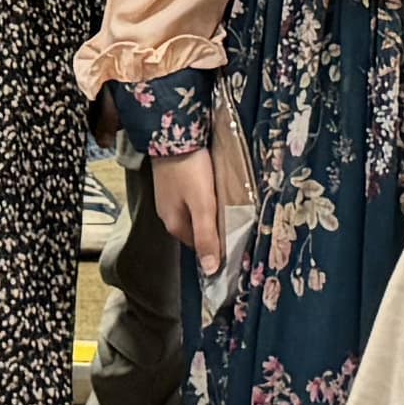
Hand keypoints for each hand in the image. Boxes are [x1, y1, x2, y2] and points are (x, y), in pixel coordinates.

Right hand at [150, 142, 224, 268]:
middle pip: (195, 230)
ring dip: (207, 213)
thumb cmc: (191, 171)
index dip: (216, 246)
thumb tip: (210, 270)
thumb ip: (207, 236)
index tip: (236, 240)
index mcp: (174, 224)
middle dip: (212, 229)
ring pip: (192, 214)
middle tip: (235, 221)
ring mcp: (167, 197)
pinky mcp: (171, 182)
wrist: (173, 134)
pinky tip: (211, 190)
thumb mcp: (203, 205)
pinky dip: (201, 199)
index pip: (199, 247)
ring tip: (226, 205)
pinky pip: (189, 199)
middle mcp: (167, 214)